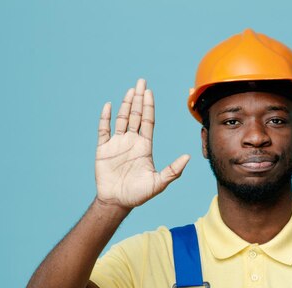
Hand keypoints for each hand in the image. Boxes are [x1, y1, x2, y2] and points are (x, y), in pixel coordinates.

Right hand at [95, 79, 189, 208]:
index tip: (149, 92)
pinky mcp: (103, 149)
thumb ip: (173, 171)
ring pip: (122, 118)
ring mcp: (117, 144)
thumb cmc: (138, 194)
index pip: (148, 121)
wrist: (117, 202)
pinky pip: (104, 129)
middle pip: (136, 115)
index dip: (149, 106)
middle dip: (139, 98)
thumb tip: (188, 157)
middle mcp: (131, 141)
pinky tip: (108, 105)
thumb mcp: (158, 183)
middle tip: (141, 81)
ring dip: (126, 104)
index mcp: (144, 146)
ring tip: (130, 90)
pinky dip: (105, 117)